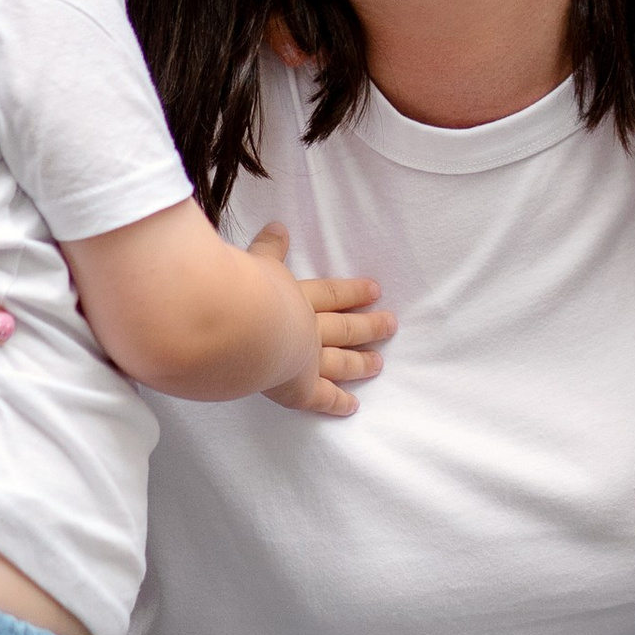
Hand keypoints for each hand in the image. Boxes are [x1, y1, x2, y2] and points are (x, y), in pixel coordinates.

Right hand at [250, 222, 395, 419]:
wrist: (242, 327)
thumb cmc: (245, 291)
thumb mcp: (255, 262)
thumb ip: (267, 247)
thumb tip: (278, 228)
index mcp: (295, 298)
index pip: (328, 293)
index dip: (351, 292)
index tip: (374, 289)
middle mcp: (307, 327)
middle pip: (345, 326)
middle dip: (369, 325)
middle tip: (392, 324)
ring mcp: (307, 359)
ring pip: (341, 361)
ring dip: (360, 361)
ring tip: (378, 362)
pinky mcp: (300, 388)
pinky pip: (324, 398)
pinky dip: (338, 403)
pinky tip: (353, 406)